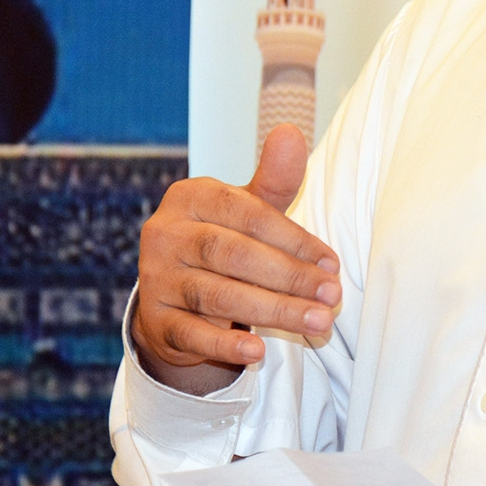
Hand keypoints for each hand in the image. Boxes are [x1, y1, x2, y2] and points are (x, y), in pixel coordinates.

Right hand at [131, 123, 341, 393]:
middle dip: (289, 277)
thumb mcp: (247, 209)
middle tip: (332, 297)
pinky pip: (190, 332)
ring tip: (315, 323)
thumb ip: (274, 180)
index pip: (248, 215)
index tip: (332, 264)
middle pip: (233, 255)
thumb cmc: (225, 242)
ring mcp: (155, 277)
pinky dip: (224, 343)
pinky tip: (257, 352)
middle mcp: (165, 233)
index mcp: (191, 196)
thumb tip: (290, 132)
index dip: (294, 240)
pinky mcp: (153, 320)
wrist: (174, 295)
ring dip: (271, 311)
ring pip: (215, 294)